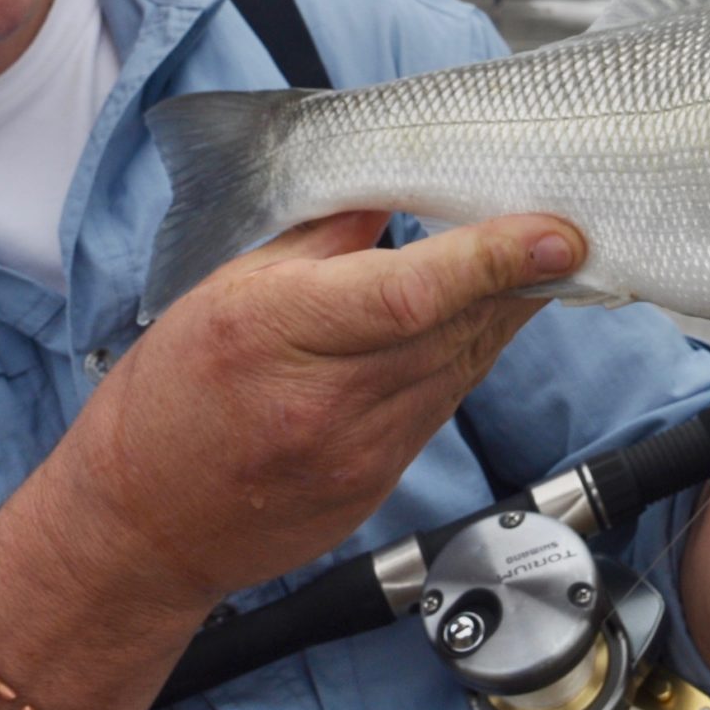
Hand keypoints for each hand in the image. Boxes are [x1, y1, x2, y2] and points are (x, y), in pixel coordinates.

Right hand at [49, 209, 582, 609]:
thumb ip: (318, 236)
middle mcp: (326, 399)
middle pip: (456, 326)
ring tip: (534, 262)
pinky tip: (477, 323)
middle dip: (520, 273)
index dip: (493, 259)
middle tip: (565, 223)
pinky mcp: (378, 484)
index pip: (410, 293)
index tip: (556, 232)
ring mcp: (360, 453)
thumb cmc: (170, 398)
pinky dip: (469, 356)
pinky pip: (443, 404)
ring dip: (505, 312)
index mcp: (274, 330)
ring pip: (464, 365)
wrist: (144, 525)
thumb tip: (393, 184)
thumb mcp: (224, 288)